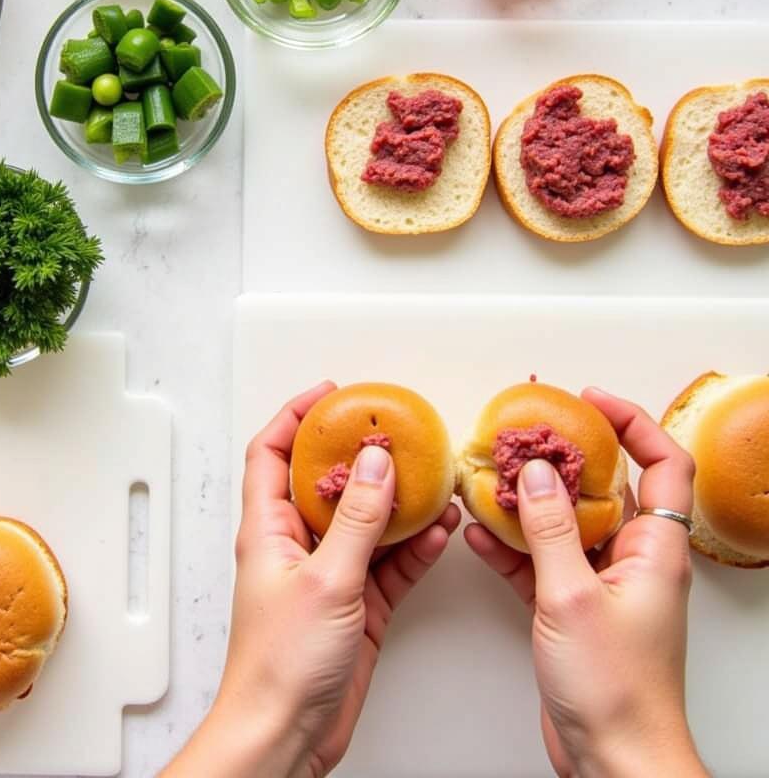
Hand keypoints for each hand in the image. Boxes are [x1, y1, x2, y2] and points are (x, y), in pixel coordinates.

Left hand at [163, 381, 460, 777]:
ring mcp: (329, 575)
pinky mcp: (356, 605)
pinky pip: (389, 563)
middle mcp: (296, 545)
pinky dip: (414, 547)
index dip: (295, 417)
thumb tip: (376, 463)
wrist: (286, 735)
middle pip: (326, 482)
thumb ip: (357, 519)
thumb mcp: (326, 580)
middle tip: (395, 432)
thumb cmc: (280, 664)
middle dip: (359, 455)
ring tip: (431, 479)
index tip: (331, 394)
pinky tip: (438, 532)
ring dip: (398, 502)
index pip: (270, 453)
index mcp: (268, 528)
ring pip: (366, 522)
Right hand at [466, 388, 707, 777]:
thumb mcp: (573, 596)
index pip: (663, 465)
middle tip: (527, 433)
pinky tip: (479, 532)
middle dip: (565, 456)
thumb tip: (533, 472)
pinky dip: (511, 544)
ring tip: (492, 475)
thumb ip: (550, 528)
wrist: (614, 760)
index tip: (589, 401)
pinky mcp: (571, 608)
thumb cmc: (616, 689)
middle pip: (607, 487)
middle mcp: (632, 560)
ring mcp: (600, 583)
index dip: (633, 423)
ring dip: (529, 499)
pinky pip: (540, 559)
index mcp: (653, 551)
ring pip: (566, 521)